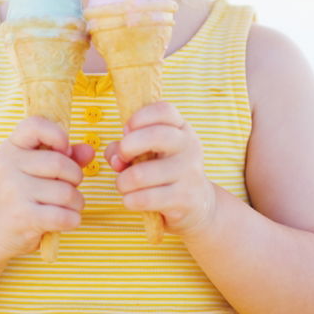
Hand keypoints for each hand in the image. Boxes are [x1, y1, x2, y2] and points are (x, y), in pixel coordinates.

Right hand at [0, 116, 94, 257]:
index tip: (64, 150)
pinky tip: (68, 220)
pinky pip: (62, 216)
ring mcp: (14, 191)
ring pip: (65, 192)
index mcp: (12, 147)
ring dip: (77, 202)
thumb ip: (66, 156)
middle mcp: (9, 165)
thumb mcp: (39, 169)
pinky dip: (73, 219)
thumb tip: (89, 151)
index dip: (57, 135)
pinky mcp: (22, 216)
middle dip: (75, 177)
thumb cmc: (23, 193)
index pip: (35, 124)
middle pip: (59, 163)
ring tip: (70, 206)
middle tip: (71, 185)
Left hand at [105, 101, 216, 237]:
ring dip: (122, 182)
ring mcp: (189, 173)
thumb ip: (124, 148)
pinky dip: (129, 200)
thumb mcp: (148, 152)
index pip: (163, 110)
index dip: (139, 118)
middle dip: (127, 147)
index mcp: (181, 128)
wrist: (197, 203)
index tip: (126, 131)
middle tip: (122, 159)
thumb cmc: (163, 171)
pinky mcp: (185, 198)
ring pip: (142, 174)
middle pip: (156, 136)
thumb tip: (116, 159)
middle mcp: (188, 146)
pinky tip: (130, 200)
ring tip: (123, 185)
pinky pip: (146, 198)